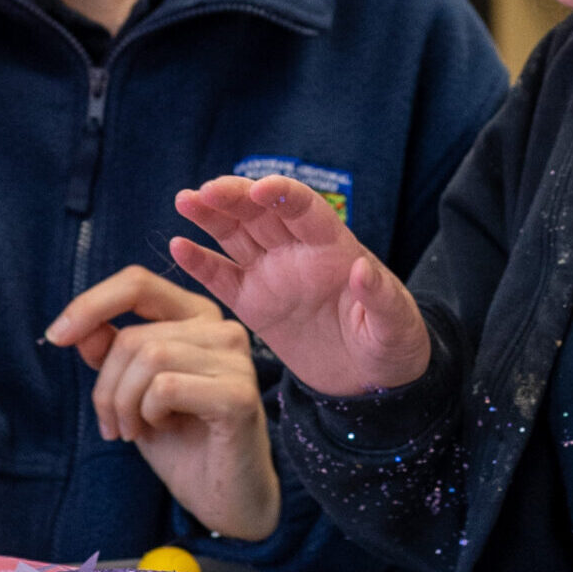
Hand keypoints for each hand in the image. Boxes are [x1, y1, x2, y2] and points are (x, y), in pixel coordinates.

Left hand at [44, 266, 278, 540]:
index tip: (55, 336)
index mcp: (196, 316)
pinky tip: (163, 430)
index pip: (137, 283)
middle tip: (113, 425)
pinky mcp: (238, 394)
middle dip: (107, 387)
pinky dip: (149, 413)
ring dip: (125, 403)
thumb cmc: (179, 440)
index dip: (90, 304)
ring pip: (148, 357)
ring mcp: (236, 358)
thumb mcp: (131, 391)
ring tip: (134, 430)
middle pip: (134, 336)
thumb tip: (79, 328)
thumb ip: (110, 352)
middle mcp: (222, 328)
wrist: (220, 495)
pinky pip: (166, 387)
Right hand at [171, 175, 430, 399]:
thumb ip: (380, 297)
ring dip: (211, 216)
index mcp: (335, 249)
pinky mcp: (254, 304)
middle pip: (262, 213)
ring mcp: (273, 275)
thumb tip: (363, 269)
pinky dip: (200, 262)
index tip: (258, 189)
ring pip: (237, 236)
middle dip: (236, 197)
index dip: (282, 195)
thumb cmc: (392, 347)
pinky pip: (222, 278)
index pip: (305, 210)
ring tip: (185, 199)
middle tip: (206, 191)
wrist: (370, 382)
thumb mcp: (394, 326)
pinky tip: (177, 246)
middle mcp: (299, 253)